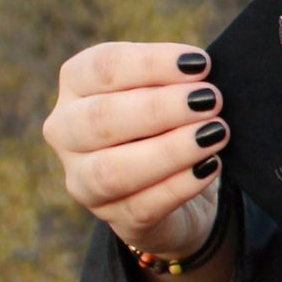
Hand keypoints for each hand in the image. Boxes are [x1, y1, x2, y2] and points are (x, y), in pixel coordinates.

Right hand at [43, 42, 228, 259]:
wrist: (178, 184)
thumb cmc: (170, 120)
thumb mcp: (170, 90)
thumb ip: (179, 80)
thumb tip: (205, 74)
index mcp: (77, 84)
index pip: (102, 67)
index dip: (152, 64)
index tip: (200, 64)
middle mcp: (67, 131)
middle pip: (100, 118)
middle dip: (160, 108)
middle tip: (211, 100)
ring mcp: (83, 180)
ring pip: (112, 170)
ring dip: (169, 150)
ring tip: (214, 134)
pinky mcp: (115, 217)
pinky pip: (142, 206)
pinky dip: (179, 185)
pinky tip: (210, 166)